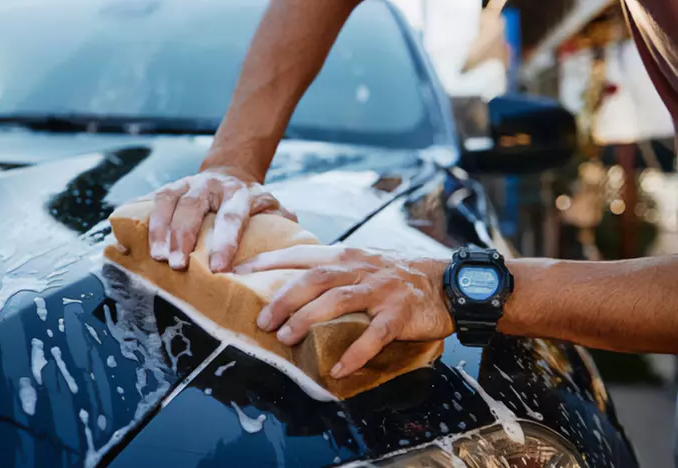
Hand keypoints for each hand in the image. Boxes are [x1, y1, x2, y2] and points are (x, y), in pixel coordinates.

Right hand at [148, 169, 295, 271]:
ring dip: (159, 229)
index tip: (218, 267)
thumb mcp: (273, 208)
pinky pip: (150, 199)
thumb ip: (283, 226)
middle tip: (178, 266)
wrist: (231, 172)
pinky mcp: (169, 188)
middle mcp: (211, 185)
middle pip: (193, 208)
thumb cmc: (252, 203)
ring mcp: (186, 183)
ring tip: (157, 257)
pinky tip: (132, 237)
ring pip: (168, 201)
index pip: (231, 217)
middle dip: (183, 237)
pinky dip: (141, 218)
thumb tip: (290, 253)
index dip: (224, 241)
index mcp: (239, 193)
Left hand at [234, 246, 451, 377]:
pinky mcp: (399, 312)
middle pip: (314, 279)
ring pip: (338, 301)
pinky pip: (375, 334)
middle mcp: (359, 268)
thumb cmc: (396, 275)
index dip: (268, 262)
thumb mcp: (362, 263)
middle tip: (262, 320)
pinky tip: (339, 369)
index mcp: (346, 256)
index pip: (301, 255)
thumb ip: (331, 271)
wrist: (445, 282)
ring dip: (308, 320)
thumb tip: (291, 286)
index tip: (237, 271)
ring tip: (286, 338)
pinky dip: (356, 352)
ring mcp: (380, 290)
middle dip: (284, 299)